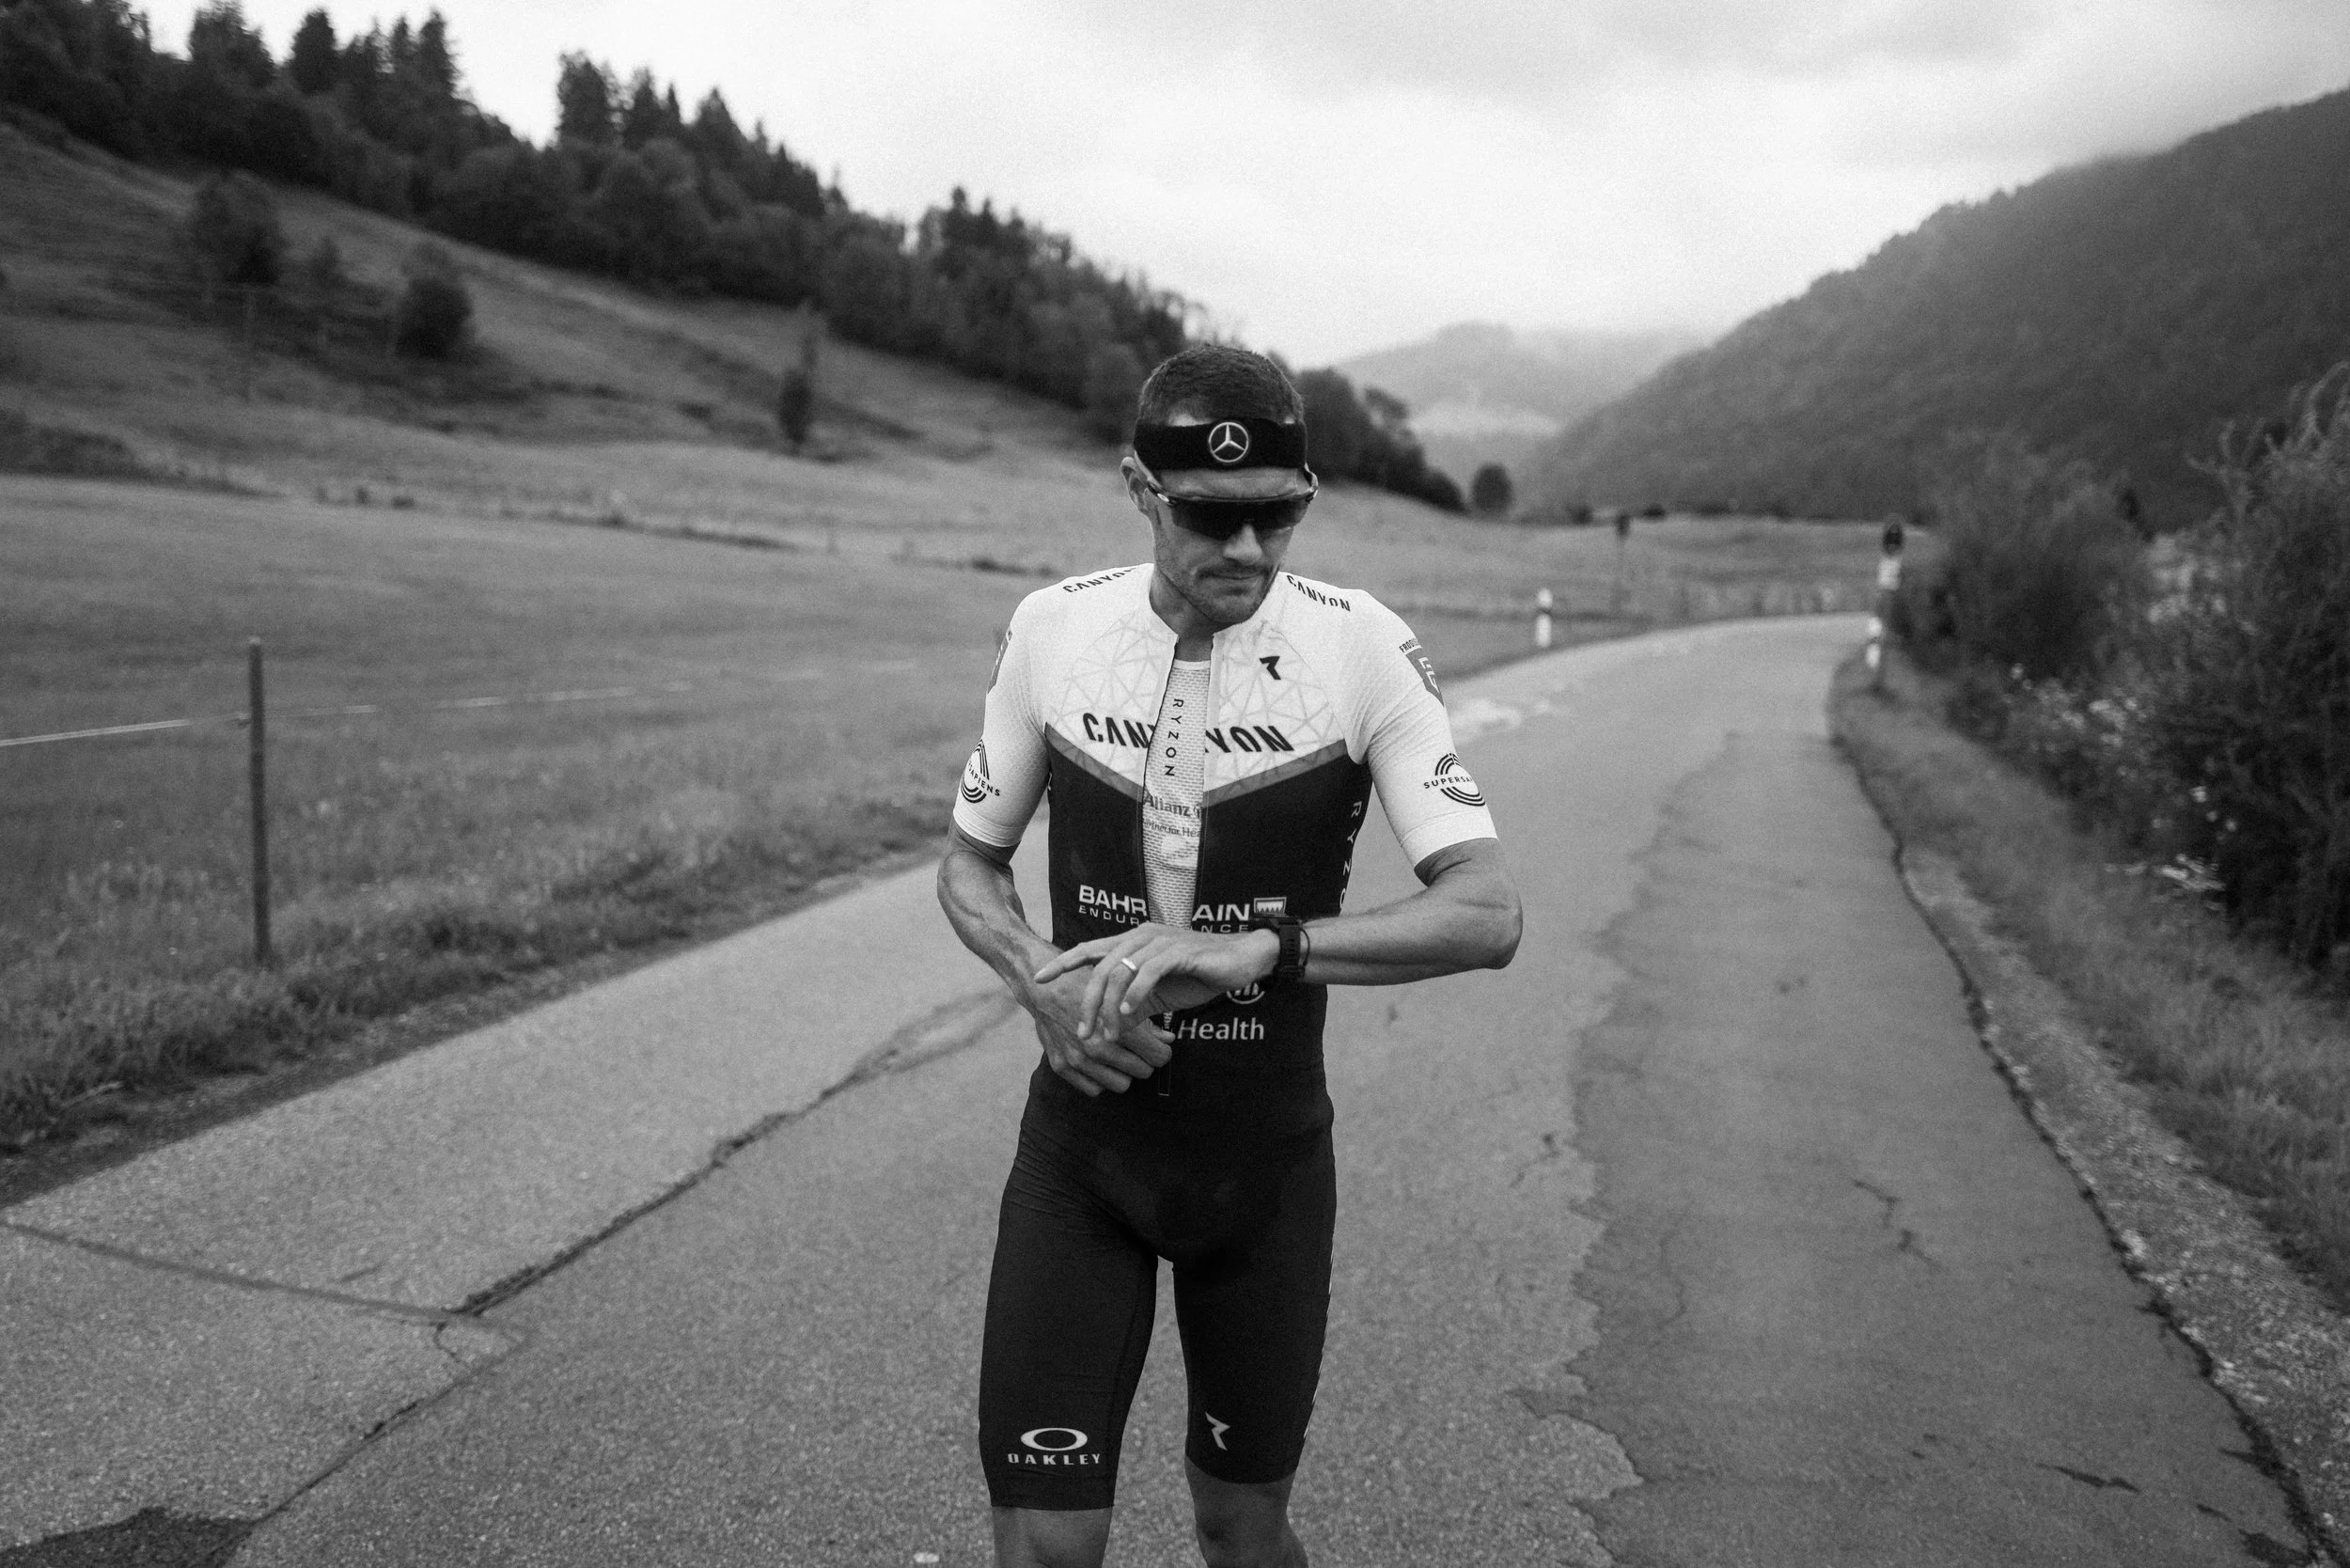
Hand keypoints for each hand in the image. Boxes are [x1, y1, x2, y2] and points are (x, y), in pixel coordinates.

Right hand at [1023, 964, 1173, 1096]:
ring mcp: (1078, 1060)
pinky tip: (1100, 1064)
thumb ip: (1146, 1021)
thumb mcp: (1119, 995)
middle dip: (1145, 1061)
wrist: (1043, 986)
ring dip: (1124, 1073)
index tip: (1158, 1047)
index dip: (1161, 1052)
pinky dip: (1100, 1080)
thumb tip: (1169, 1040)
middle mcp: (1097, 1048)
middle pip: (1142, 1072)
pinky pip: (1094, 1089)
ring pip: (1121, 1085)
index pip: (1158, 1056)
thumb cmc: (1085, 985)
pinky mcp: (1061, 1066)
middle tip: (1140, 1051)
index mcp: (1117, 1027)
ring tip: (1120, 1057)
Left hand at [1033, 923, 1278, 1044]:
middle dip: (1087, 1002)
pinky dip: (1134, 995)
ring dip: (1110, 1007)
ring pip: (1120, 972)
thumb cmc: (1199, 974)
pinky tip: (1129, 1016)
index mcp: (1133, 941)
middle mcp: (1141, 936)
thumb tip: (1112, 1028)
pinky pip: (1147, 973)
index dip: (1062, 963)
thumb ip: (1135, 1006)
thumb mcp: (1159, 995)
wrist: (1241, 960)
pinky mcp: (1177, 951)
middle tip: (1083, 1033)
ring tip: (1109, 1034)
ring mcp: (1158, 941)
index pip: (1089, 950)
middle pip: (1100, 967)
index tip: (1038, 979)